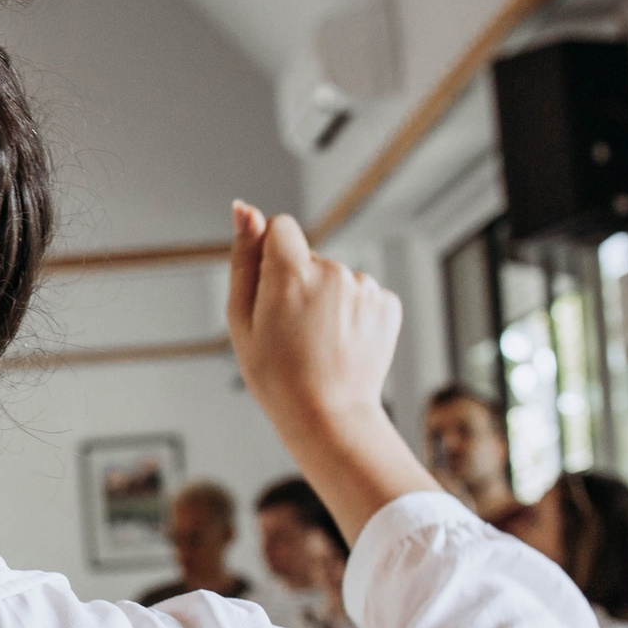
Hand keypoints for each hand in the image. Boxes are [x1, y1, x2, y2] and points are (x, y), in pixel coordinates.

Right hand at [223, 203, 434, 541]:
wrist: (328, 417)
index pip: (281, 227)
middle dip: (298, 284)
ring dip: (326, 301)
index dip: (270, 257)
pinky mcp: (387, 303)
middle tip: (291, 333)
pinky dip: (351, 314)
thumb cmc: (276, 376)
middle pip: (309, 258)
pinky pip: (361, 295)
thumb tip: (244, 210)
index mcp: (291, 272)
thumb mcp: (241, 319)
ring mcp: (365, 287)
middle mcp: (333, 271)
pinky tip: (341, 344)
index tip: (270, 292)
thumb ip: (244, 258)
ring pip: (336, 278)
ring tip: (317, 344)